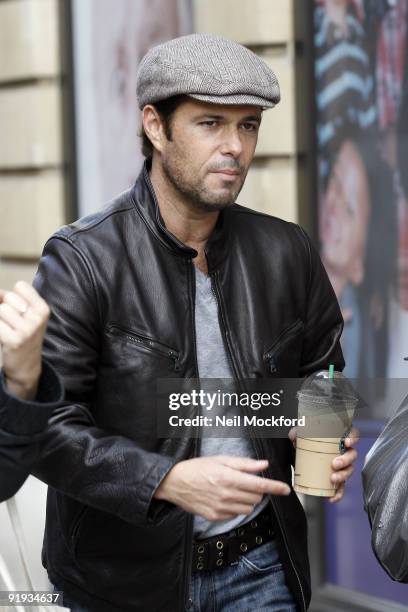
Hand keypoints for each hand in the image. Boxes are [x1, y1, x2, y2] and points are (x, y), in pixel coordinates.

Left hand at [0, 282, 49, 399]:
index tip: (16, 310)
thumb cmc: (24, 335)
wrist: (26, 365)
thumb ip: (10, 299)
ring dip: (0, 319)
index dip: (12, 296)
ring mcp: (27, 329)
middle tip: (11, 323)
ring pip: (1, 309)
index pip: (20, 286)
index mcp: (43, 308)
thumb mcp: (26, 315)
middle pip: (9, 297)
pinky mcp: (15, 340)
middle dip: (4, 308)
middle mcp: (38, 318)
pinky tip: (4, 337)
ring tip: (7, 330)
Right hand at [154, 455, 290, 520]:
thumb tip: (263, 465)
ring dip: (248, 499)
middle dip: (257, 489)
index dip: (275, 487)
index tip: (286, 489)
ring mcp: (221, 507)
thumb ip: (244, 464)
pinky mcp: (215, 516)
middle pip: (256, 496)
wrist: (175, 483)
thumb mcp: (220, 459)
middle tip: (247, 482)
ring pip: (249, 507)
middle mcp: (226, 494)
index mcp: (228, 477)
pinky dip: (237, 507)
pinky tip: (227, 498)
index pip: (259, 484)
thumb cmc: (197, 468)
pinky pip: (236, 514)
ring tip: (235, 490)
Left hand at [289, 426, 358, 501]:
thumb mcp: (301, 436)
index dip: (353, 437)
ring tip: (333, 478)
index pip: (351, 434)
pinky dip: (338, 493)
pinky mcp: (337, 479)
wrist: (301, 458)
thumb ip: (296, 433)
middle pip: (352, 455)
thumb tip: (294, 436)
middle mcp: (342, 452)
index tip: (347, 442)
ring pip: (349, 470)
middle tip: (335, 464)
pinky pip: (341, 487)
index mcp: (337, 439)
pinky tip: (332, 497)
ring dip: (343, 476)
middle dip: (346, 460)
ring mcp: (341, 466)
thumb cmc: (307, 444)